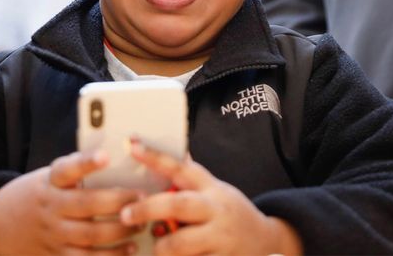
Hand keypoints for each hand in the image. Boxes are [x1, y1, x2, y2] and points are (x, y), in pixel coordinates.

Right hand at [0, 150, 142, 254]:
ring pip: (91, 235)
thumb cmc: (38, 195)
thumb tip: (119, 162)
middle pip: (88, 204)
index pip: (67, 168)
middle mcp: (51, 207)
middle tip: (143, 197)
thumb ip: (75, 173)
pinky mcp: (56, 255)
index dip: (86, 162)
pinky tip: (129, 250)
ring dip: (120, 231)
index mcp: (50, 181)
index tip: (105, 155)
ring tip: (141, 224)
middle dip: (119, 201)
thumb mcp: (48, 177)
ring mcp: (53, 233)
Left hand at [119, 140, 302, 255]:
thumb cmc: (231, 213)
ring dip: (164, 247)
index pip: (181, 168)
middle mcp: (216, 211)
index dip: (156, 158)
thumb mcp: (216, 190)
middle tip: (125, 214)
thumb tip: (174, 152)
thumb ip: (192, 178)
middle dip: (149, 208)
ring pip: (183, 243)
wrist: (267, 241)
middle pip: (179, 205)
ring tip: (157, 248)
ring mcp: (220, 238)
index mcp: (211, 189)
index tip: (132, 147)